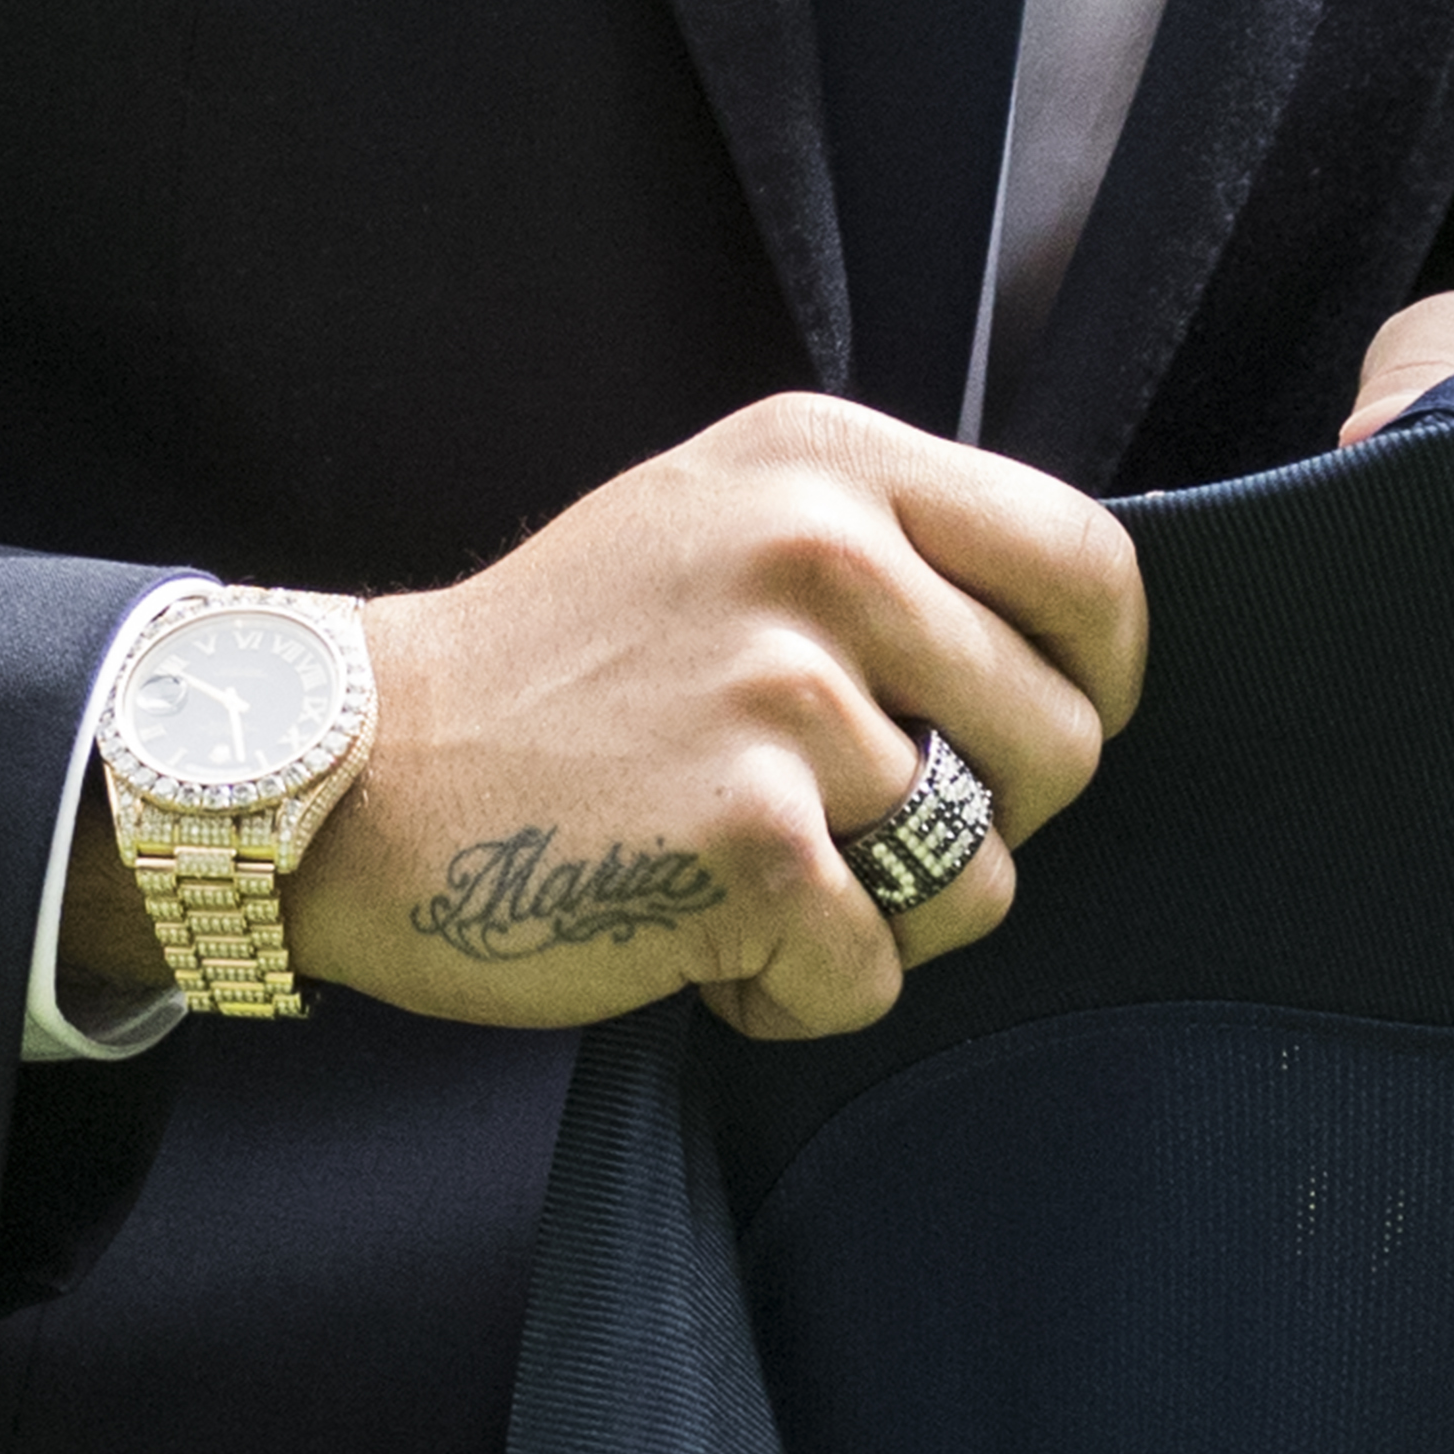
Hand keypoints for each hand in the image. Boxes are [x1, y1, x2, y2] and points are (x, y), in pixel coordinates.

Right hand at [66, 395, 1145, 1041]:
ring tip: (746, 868)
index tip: (1051, 728)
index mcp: (834, 464)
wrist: (354, 766)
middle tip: (850, 826)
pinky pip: (875, 969)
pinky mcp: (751, 839)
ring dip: (876, 914)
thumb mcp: (728, 516)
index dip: (1098, 675)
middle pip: (1059, 738)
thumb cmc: (556, 665)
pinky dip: (792, 988)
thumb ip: (887, 546)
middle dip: (984, 818)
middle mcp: (826, 555)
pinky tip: (694, 930)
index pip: (1089, 564)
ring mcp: (789, 696)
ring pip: (977, 875)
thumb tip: (1055, 634)